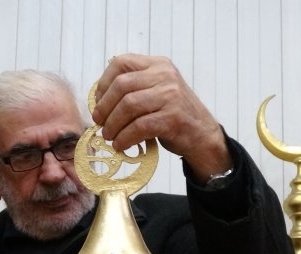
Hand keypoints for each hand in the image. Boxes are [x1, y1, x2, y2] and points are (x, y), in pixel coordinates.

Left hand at [92, 54, 231, 179]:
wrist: (202, 135)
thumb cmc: (173, 114)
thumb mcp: (157, 91)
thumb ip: (134, 88)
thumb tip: (99, 101)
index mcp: (158, 65)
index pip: (121, 63)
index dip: (103, 83)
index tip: (98, 102)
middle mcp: (165, 76)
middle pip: (121, 85)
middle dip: (105, 107)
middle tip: (99, 122)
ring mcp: (170, 96)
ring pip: (128, 106)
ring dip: (113, 125)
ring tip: (109, 136)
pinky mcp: (172, 118)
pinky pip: (139, 127)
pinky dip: (125, 138)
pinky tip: (121, 145)